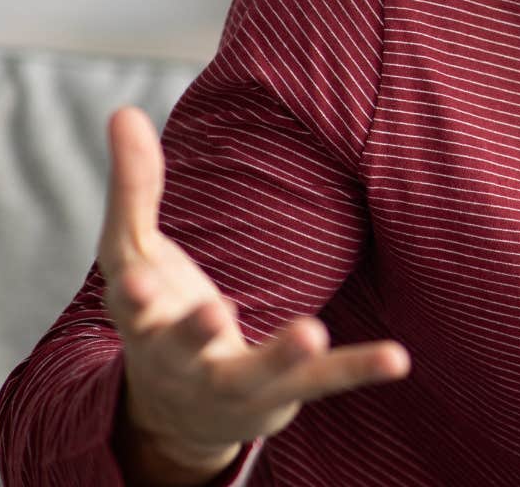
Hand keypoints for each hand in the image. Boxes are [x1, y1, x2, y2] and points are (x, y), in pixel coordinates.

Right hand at [96, 106, 410, 473]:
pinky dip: (358, 369)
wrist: (178, 411)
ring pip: (258, 373)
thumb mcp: (134, 255)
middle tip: (214, 312)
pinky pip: (324, 382)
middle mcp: (182, 359)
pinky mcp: (282, 392)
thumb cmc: (157, 313)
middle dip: (194, 333)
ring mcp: (234, 381)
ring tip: (312, 332)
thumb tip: (122, 110)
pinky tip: (397, 359)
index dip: (134, 298)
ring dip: (282, 355)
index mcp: (143, 320)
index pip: (132, 308)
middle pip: (184, 348)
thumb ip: (133, 188)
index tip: (134, 284)